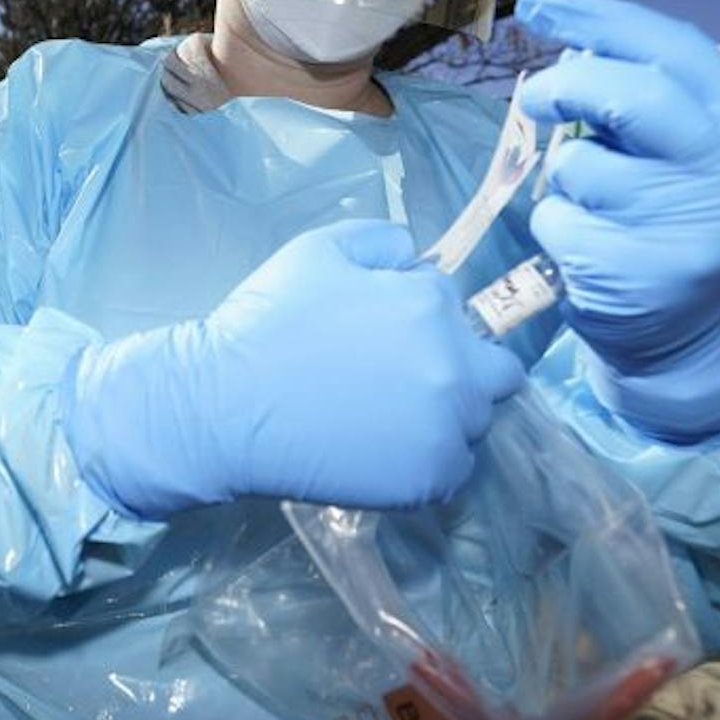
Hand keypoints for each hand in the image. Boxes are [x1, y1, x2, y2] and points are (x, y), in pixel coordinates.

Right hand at [65, 219, 525, 519]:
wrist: (224, 406)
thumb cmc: (265, 324)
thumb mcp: (319, 250)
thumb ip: (383, 240)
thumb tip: (417, 259)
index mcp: (431, 306)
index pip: (463, 313)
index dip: (428, 323)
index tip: (389, 339)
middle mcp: (454, 367)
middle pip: (494, 374)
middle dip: (460, 372)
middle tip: (402, 382)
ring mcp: (445, 428)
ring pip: (474, 423)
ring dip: (446, 418)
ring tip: (385, 419)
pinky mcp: (429, 478)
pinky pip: (454, 469)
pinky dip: (427, 462)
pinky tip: (381, 451)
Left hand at [515, 0, 719, 438]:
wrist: (701, 335)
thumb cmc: (679, 215)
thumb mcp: (688, 150)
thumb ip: (647, 96)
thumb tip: (568, 40)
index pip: (674, 47)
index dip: (598, 19)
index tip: (536, 5)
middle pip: (632, 95)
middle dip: (567, 85)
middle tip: (538, 99)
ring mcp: (685, 229)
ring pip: (581, 164)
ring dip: (565, 175)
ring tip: (596, 202)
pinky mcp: (634, 275)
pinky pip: (558, 220)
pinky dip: (555, 225)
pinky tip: (590, 247)